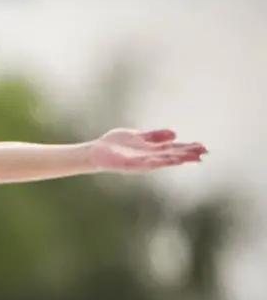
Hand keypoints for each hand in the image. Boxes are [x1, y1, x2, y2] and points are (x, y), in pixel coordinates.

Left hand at [90, 128, 206, 172]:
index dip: (188, 149)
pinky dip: (152, 162)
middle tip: (203, 154)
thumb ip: (155, 136)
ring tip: (186, 158)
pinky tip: (161, 160)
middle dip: (186, 155)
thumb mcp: (138, 136)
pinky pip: (142, 164)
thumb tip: (175, 134)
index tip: (203, 148)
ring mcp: (139, 162)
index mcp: (151, 150)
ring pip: (159, 161)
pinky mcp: (127, 165)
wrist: (96, 152)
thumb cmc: (116, 144)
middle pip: (171, 155)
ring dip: (173, 159)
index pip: (174, 149)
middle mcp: (148, 158)